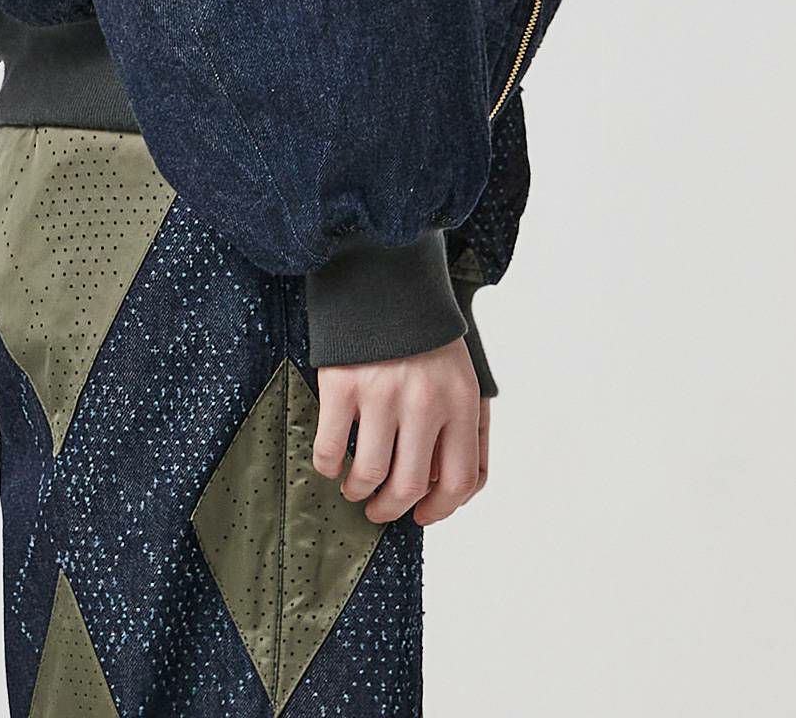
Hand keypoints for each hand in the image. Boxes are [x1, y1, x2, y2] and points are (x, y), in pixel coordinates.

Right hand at [312, 336, 489, 525]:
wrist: (386, 279)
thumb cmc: (425, 339)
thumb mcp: (464, 378)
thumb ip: (468, 433)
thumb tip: (445, 492)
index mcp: (461, 400)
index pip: (460, 480)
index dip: (440, 509)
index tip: (421, 515)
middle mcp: (424, 401)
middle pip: (410, 486)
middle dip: (391, 509)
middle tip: (379, 510)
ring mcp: (381, 393)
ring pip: (369, 474)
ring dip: (358, 492)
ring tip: (354, 487)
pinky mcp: (342, 384)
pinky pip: (329, 449)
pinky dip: (327, 467)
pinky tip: (331, 462)